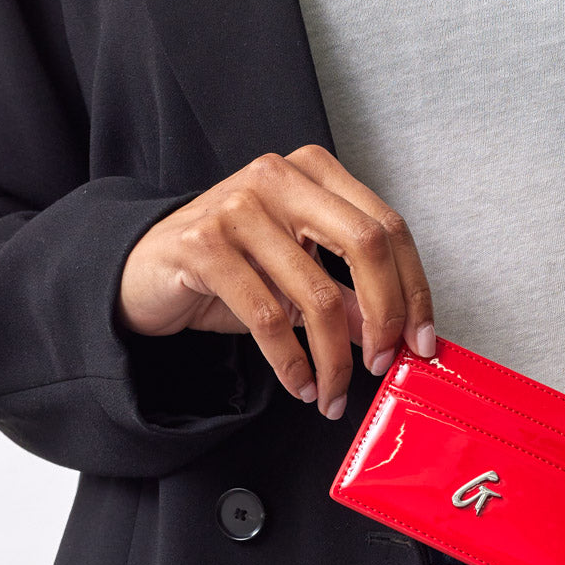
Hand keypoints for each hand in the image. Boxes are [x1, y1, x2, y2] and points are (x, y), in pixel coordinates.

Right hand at [116, 144, 435, 418]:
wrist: (141, 270)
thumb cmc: (225, 267)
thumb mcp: (296, 277)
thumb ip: (348, 295)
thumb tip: (401, 334)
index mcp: (313, 172)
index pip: (388, 228)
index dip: (415, 290)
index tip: (422, 340)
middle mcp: (278, 177)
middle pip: (366, 246)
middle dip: (386, 316)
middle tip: (383, 363)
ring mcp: (238, 206)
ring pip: (316, 295)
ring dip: (334, 360)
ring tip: (332, 392)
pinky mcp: (203, 244)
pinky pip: (268, 318)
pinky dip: (292, 364)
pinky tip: (300, 384)